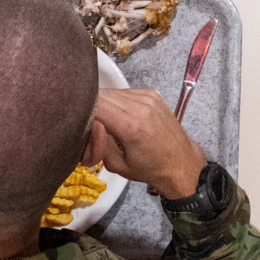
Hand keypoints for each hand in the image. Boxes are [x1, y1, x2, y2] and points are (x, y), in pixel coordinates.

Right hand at [88, 88, 205, 199]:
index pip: (94, 103)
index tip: (77, 123)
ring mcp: (148, 97)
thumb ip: (97, 143)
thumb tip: (86, 126)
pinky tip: (121, 118)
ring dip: (103, 104)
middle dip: (90, 108)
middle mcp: (140, 105)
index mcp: (130, 124)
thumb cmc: (151, 168)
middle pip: (100, 95)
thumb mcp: (116, 164)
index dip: (81, 112)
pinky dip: (117, 102)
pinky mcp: (151, 94)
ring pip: (111, 92)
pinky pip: (124, 92)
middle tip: (91, 127)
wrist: (181, 163)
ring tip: (108, 124)